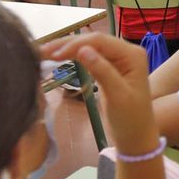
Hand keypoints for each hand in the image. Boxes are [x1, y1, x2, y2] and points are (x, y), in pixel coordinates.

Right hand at [41, 33, 157, 153]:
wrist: (136, 137)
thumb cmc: (131, 119)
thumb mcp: (117, 96)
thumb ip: (102, 71)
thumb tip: (82, 50)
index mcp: (132, 54)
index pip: (99, 41)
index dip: (75, 45)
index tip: (53, 55)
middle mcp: (126, 51)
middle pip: (93, 41)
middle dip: (67, 44)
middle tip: (41, 51)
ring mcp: (118, 59)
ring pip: (89, 47)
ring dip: (67, 48)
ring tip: (44, 52)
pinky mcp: (109, 67)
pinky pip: (89, 56)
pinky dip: (73, 56)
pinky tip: (58, 57)